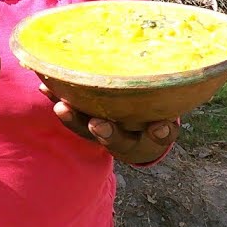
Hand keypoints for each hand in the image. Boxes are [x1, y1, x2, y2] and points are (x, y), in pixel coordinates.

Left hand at [39, 83, 178, 164]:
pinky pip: (70, 113)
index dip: (159, 134)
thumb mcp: (168, 108)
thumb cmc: (157, 111)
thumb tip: (181, 85)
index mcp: (151, 138)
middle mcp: (125, 139)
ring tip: (61, 107)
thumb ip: (172, 100)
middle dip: (107, 133)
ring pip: (87, 130)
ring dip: (74, 119)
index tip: (160, 127)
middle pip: (116, 141)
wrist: (137, 130)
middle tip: (98, 124)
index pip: (158, 137)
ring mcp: (103, 132)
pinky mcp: (84, 122)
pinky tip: (44, 87)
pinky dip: (57, 99)